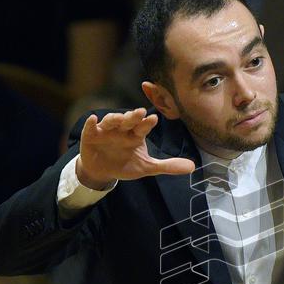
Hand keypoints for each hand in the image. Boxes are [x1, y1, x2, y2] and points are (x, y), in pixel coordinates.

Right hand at [77, 108, 195, 188]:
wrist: (102, 171)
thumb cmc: (125, 164)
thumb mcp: (147, 167)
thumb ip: (167, 166)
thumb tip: (193, 167)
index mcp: (136, 134)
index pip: (143, 126)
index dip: (148, 123)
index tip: (154, 119)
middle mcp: (122, 129)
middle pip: (128, 120)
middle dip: (133, 116)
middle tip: (140, 112)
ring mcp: (106, 131)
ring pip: (111, 121)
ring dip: (115, 118)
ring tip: (120, 118)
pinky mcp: (91, 136)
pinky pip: (90, 128)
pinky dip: (91, 123)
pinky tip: (93, 119)